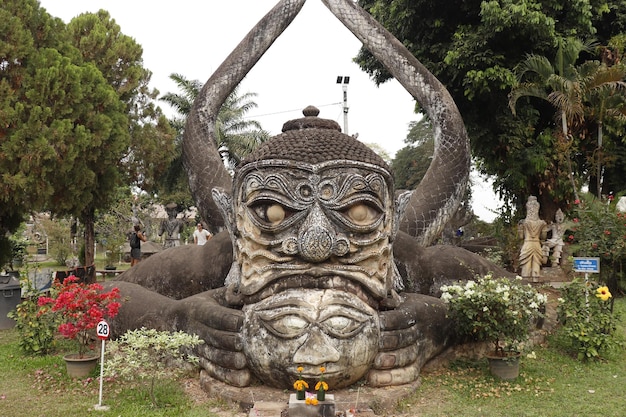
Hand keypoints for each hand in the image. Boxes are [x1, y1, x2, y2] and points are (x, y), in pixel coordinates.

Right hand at [109, 282, 250, 386]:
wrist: (171, 321)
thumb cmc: (202, 305)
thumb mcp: (213, 295)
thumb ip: (231, 293)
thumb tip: (248, 293)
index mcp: (200, 311)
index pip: (215, 316)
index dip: (228, 319)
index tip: (243, 320)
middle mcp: (198, 330)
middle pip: (215, 337)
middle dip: (230, 341)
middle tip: (243, 342)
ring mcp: (197, 348)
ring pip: (214, 356)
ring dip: (228, 360)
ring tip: (243, 363)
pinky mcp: (200, 361)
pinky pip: (214, 370)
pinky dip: (227, 376)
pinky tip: (242, 379)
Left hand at [368, 292, 452, 386]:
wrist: (450, 323)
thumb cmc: (420, 309)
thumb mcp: (409, 300)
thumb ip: (392, 301)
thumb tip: (377, 300)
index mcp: (415, 313)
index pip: (399, 318)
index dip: (384, 321)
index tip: (370, 323)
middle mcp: (419, 332)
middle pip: (402, 338)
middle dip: (385, 343)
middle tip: (369, 347)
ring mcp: (421, 349)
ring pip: (407, 357)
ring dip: (390, 362)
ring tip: (373, 366)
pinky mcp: (421, 363)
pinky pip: (409, 373)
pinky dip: (394, 378)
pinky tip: (377, 380)